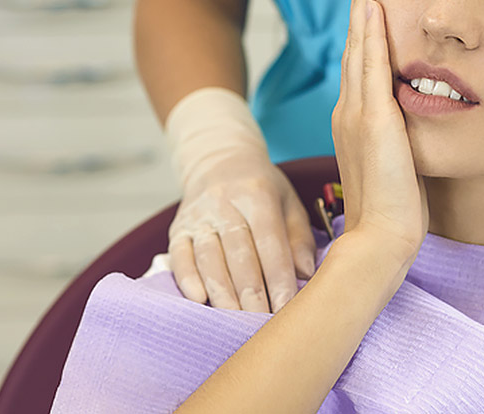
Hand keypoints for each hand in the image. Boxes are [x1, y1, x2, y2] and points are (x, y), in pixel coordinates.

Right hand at [167, 137, 317, 312]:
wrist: (218, 161)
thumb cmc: (261, 189)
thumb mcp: (288, 202)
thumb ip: (299, 238)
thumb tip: (306, 274)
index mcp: (258, 194)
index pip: (270, 241)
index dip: (278, 277)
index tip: (286, 307)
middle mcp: (225, 203)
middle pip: (239, 253)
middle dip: (251, 292)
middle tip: (262, 322)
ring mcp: (198, 216)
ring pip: (209, 257)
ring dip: (222, 292)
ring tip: (234, 319)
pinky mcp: (177, 228)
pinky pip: (179, 255)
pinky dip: (188, 278)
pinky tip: (199, 299)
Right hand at [331, 0, 427, 260]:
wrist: (381, 240)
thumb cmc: (395, 210)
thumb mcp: (397, 163)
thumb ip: (398, 138)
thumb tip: (411, 123)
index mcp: (356, 119)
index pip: (360, 58)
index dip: (363, 22)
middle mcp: (349, 109)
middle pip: (353, 41)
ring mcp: (357, 113)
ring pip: (358, 45)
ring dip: (361, 2)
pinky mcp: (372, 121)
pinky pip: (370, 66)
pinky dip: (369, 33)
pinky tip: (373, 5)